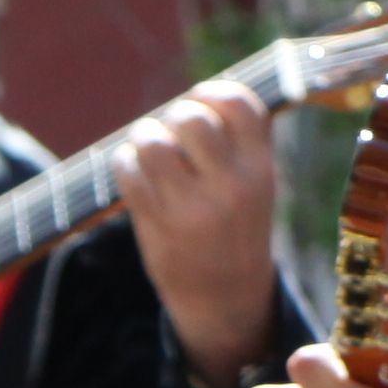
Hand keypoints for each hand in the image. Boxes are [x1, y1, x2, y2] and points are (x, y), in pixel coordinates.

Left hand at [121, 83, 284, 387]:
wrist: (226, 295)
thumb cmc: (237, 227)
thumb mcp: (258, 186)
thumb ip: (240, 143)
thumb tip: (206, 94)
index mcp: (262, 170)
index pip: (239, 105)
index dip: (213, 92)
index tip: (203, 102)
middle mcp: (231, 186)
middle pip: (190, 118)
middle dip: (174, 116)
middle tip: (174, 133)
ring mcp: (192, 206)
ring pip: (153, 142)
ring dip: (144, 139)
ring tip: (151, 152)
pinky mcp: (157, 223)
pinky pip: (127, 171)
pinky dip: (125, 164)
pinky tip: (137, 174)